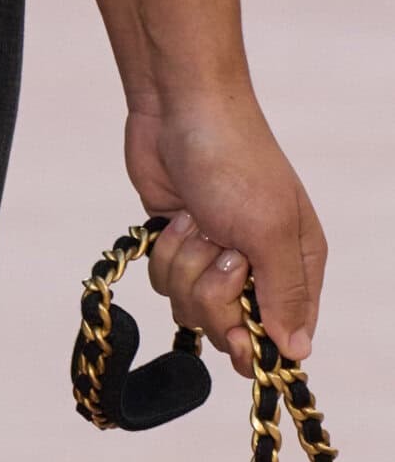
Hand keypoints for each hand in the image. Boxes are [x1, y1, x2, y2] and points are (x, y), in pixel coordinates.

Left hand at [126, 90, 324, 377]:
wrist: (179, 109)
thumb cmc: (235, 161)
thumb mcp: (269, 230)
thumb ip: (284, 294)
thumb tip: (296, 353)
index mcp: (296, 265)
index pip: (284, 336)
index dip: (257, 344)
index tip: (238, 333)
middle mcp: (257, 268)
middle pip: (230, 329)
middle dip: (214, 295)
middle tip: (219, 250)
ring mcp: (213, 257)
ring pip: (191, 308)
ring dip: (186, 267)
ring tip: (198, 224)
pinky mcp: (178, 245)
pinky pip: (164, 283)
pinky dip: (165, 254)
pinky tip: (177, 218)